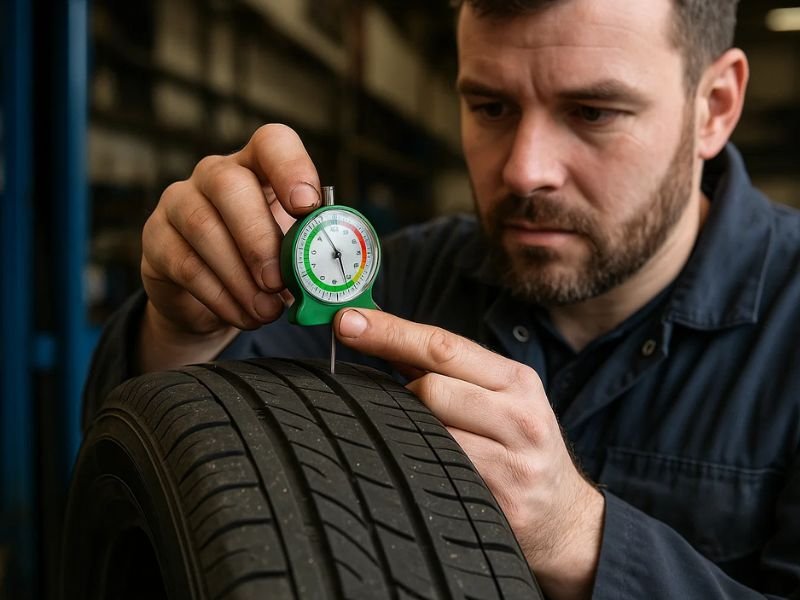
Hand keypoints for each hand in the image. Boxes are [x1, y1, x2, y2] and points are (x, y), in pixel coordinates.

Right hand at [139, 124, 320, 370]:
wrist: (212, 298)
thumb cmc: (262, 262)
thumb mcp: (291, 250)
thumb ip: (307, 248)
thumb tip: (326, 270)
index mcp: (258, 166)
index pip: (273, 143)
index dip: (291, 168)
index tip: (307, 206)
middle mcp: (215, 174)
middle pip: (231, 185)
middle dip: (259, 238)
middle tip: (279, 282)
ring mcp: (179, 202)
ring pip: (203, 227)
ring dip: (240, 277)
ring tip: (267, 311)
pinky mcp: (156, 238)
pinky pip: (186, 265)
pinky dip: (220, 296)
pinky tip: (244, 316)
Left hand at [334, 308, 604, 599]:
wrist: (565, 518)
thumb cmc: (517, 448)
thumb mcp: (496, 400)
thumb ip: (441, 370)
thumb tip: (376, 334)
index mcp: (516, 379)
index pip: (443, 345)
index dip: (389, 331)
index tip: (347, 321)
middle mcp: (521, 414)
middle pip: (432, 387)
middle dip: (397, 390)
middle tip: (374, 396)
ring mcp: (515, 461)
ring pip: (431, 430)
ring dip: (409, 431)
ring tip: (415, 439)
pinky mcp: (503, 501)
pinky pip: (439, 471)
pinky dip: (419, 463)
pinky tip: (421, 466)